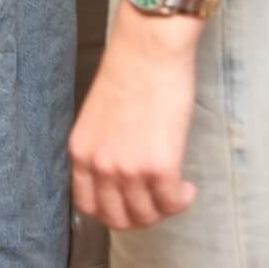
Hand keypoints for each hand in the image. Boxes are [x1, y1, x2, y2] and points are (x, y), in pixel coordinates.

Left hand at [69, 7, 201, 229]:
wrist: (148, 49)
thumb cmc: (128, 73)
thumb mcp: (98, 119)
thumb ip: (102, 149)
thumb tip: (118, 177)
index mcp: (80, 152)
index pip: (88, 206)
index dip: (112, 211)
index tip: (130, 204)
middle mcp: (99, 165)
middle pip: (117, 218)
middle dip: (141, 216)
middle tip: (157, 201)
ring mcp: (128, 168)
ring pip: (146, 216)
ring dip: (164, 209)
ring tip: (175, 190)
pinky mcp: (159, 166)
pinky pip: (172, 203)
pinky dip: (182, 200)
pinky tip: (187, 186)